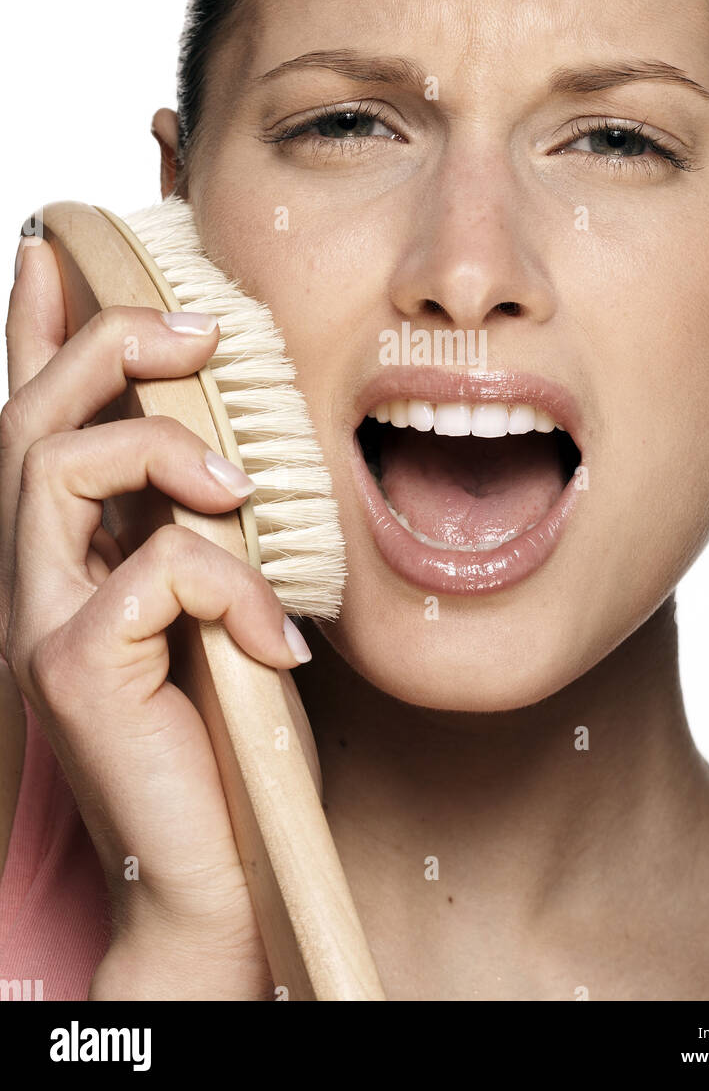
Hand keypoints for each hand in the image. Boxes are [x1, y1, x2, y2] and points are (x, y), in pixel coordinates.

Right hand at [1, 234, 308, 998]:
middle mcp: (36, 575)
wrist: (217, 867)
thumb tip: (235, 448)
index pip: (37, 417)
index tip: (57, 243)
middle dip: (109, 345)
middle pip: (34, 416)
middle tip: (199, 331)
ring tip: (240, 488)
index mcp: (72, 550)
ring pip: (58, 465)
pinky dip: (228, 584)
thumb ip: (207, 524)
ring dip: (164, 451)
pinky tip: (271, 638)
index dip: (36, 325)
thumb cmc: (229, 728)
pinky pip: (151, 567)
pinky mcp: (68, 666)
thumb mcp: (222, 600)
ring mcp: (37, 619)